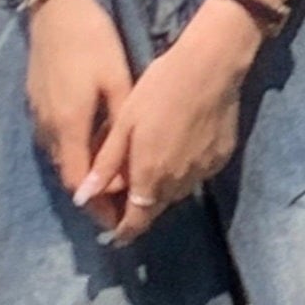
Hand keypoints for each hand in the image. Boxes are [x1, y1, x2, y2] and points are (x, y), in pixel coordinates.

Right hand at [25, 0, 133, 229]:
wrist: (55, 6)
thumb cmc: (92, 41)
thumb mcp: (118, 83)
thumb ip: (121, 131)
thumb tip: (127, 170)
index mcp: (68, 126)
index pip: (80, 185)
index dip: (99, 208)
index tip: (121, 222)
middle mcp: (48, 128)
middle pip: (69, 177)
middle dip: (93, 198)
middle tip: (122, 213)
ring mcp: (38, 115)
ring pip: (61, 161)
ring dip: (83, 178)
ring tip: (111, 190)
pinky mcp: (36, 103)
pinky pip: (56, 143)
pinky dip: (75, 157)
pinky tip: (94, 154)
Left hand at [77, 0, 261, 245]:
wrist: (212, 69)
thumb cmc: (161, 89)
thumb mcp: (125, 123)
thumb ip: (107, 164)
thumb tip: (84, 197)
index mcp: (151, 175)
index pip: (136, 220)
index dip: (124, 231)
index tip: (114, 235)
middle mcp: (178, 183)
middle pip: (155, 208)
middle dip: (140, 207)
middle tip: (126, 190)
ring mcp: (203, 172)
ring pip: (175, 192)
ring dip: (160, 188)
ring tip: (151, 164)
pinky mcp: (220, 160)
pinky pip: (194, 176)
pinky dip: (181, 171)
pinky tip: (177, 146)